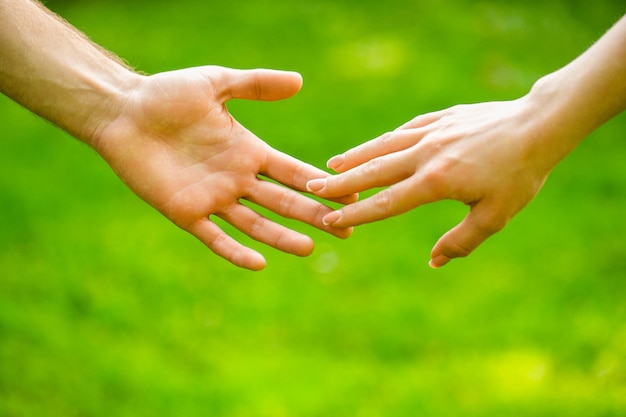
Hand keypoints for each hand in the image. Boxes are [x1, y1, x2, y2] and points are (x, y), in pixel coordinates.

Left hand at [92, 66, 353, 270]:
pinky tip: (259, 263)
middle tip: (345, 229)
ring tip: (310, 247)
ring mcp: (213, 198)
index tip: (350, 194)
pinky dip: (235, 251)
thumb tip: (299, 81)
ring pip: (256, 224)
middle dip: (313, 214)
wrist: (122, 112)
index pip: (293, 172)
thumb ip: (255, 85)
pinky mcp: (186, 212)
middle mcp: (236, 178)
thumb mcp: (216, 84)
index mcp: (248, 151)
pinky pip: (214, 237)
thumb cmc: (166, 94)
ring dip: (282, 236)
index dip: (321, 183)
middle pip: (283, 202)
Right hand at [307, 97, 566, 267]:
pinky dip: (383, 141)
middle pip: (374, 171)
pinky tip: (372, 147)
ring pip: (383, 146)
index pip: (386, 202)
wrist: (539, 125)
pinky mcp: (439, 118)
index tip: (330, 220)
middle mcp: (426, 154)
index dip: (356, 214)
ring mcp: (431, 132)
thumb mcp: (496, 216)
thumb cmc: (520, 174)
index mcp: (437, 181)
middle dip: (341, 182)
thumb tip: (433, 263)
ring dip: (354, 157)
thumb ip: (461, 241)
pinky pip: (403, 130)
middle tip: (312, 189)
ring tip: (330, 166)